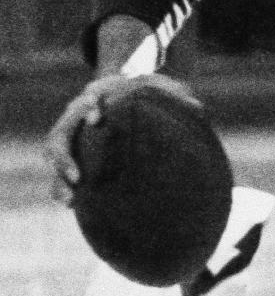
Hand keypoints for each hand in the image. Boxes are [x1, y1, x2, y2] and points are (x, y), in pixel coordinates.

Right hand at [45, 72, 193, 204]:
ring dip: (60, 180)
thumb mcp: (157, 88)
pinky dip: (65, 190)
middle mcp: (76, 120)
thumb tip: (197, 108)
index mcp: (94, 99)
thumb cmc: (142, 93)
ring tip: (70, 200)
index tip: (98, 117)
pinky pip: (63, 176)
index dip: (87, 107)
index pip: (85, 100)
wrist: (123, 98)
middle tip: (76, 177)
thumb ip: (173, 95)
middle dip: (64, 157)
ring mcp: (72, 140)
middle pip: (59, 137)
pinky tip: (73, 206)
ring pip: (57, 160)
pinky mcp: (74, 159)